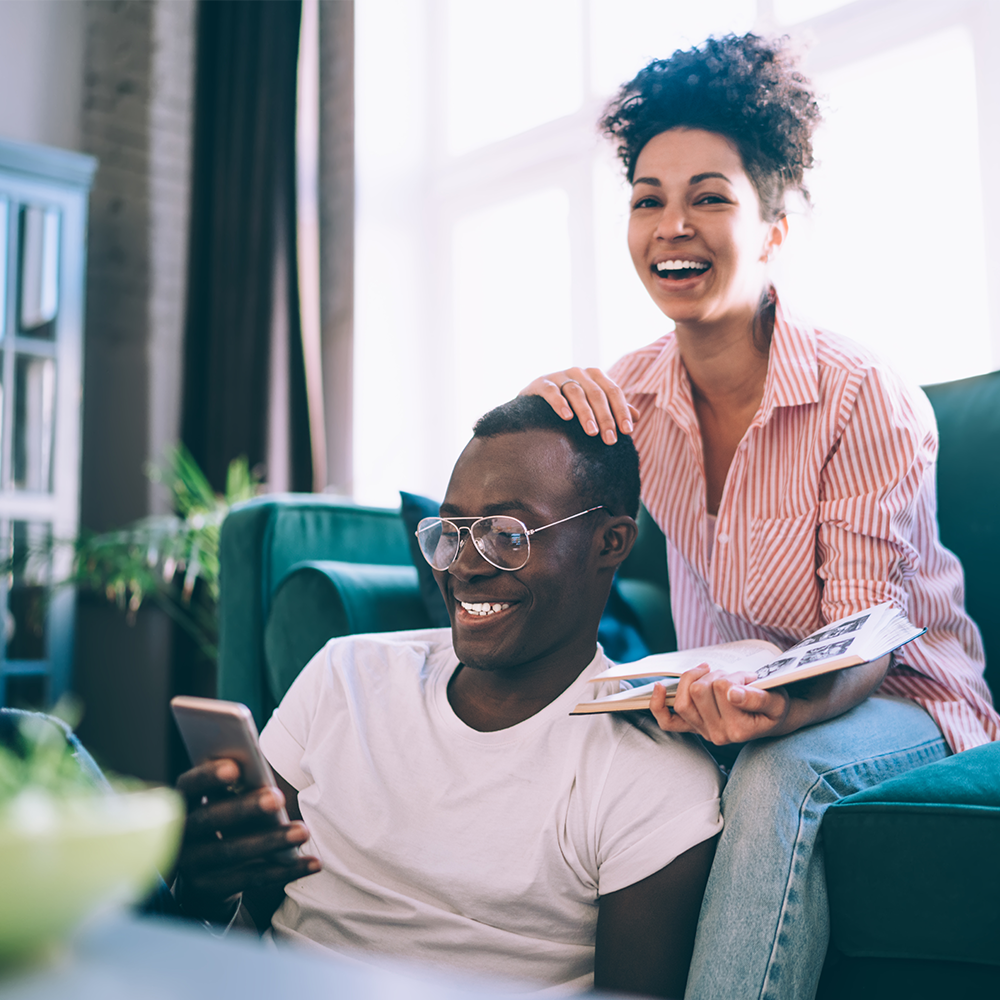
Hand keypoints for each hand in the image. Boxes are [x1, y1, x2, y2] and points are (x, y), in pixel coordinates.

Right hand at [174, 758, 318, 922]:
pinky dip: (286, 870)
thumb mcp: (220, 802)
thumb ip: (232, 787)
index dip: (208, 776)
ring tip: (304, 831)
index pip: (189, 785)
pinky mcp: (211, 889)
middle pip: (210, 818)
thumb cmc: (222, 823)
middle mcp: (181, 834)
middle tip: (278, 797)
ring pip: (232, 851)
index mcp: (183, 802)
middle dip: (245, 807)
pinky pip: (251, 878)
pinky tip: (313, 863)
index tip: (235, 767)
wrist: (203, 880)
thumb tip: (260, 770)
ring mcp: (192, 865)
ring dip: (271, 841)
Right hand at [519, 367, 638, 443]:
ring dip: (586, 413)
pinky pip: (552, 391)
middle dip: (606, 418)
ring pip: (577, 393)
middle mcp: (579, 372)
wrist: (535, 398)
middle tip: (610, 440)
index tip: (628, 432)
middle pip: (597, 394)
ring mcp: (560, 375)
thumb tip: (637, 417)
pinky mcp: (542, 382)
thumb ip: (613, 408)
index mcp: (595, 376)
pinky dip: (560, 403)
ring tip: (592, 432)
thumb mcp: (593, 404)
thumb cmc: (570, 403)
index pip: (613, 392)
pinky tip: (566, 417)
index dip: (621, 411)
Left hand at [650, 664, 791, 744]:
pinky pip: (667, 720)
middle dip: (715, 676)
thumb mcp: (776, 701)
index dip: (735, 676)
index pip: (722, 688)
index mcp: (738, 730)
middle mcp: (717, 735)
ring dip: (696, 679)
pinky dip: (658, 704)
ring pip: (683, 699)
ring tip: (714, 677)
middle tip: (732, 678)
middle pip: (699, 690)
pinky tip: (659, 687)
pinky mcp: (692, 727)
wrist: (771, 719)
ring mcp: (702, 732)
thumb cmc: (774, 706)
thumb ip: (757, 698)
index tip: (748, 679)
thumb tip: (732, 694)